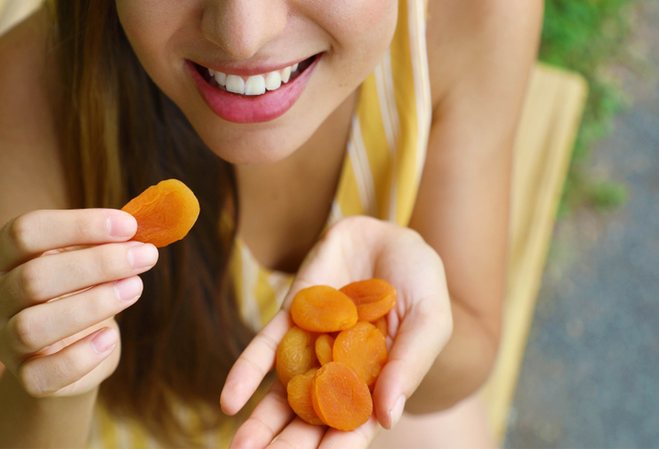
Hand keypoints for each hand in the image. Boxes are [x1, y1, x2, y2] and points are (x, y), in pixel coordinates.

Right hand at [0, 209, 156, 397]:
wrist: (70, 348)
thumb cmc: (79, 289)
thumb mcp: (85, 257)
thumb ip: (106, 239)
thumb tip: (143, 223)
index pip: (25, 231)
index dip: (78, 225)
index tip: (129, 226)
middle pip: (33, 278)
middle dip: (96, 264)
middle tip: (145, 256)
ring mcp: (1, 341)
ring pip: (32, 327)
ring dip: (92, 305)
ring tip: (134, 288)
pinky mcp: (24, 378)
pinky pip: (44, 374)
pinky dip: (82, 356)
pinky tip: (109, 338)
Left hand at [220, 216, 451, 447]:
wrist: (388, 232)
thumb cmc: (419, 280)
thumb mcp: (429, 320)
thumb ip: (409, 365)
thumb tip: (387, 417)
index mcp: (377, 382)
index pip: (354, 426)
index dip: (338, 448)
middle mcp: (339, 373)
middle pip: (311, 419)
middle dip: (290, 445)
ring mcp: (311, 346)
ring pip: (282, 394)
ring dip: (261, 423)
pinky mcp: (290, 318)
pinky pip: (265, 348)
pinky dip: (247, 372)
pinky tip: (230, 399)